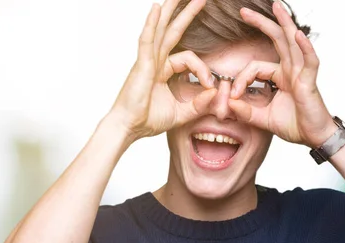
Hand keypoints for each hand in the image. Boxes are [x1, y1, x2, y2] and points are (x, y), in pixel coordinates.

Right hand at [107, 0, 216, 142]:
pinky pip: (147, 40)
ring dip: (170, 10)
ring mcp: (147, 60)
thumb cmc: (148, 120)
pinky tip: (156, 8)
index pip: (189, 59)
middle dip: (186, 13)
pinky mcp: (141, 64)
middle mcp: (155, 61)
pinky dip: (151, 24)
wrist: (129, 128)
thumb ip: (199, 104)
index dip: (203, 69)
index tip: (210, 86)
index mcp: (164, 70)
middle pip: (173, 31)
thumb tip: (214, 93)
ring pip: (161, 29)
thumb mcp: (182, 113)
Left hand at [227, 1, 336, 147]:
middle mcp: (291, 70)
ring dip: (285, 23)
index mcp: (280, 76)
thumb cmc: (295, 125)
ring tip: (277, 6)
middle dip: (261, 23)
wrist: (313, 138)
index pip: (255, 67)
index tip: (232, 95)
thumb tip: (228, 103)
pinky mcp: (309, 81)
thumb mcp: (263, 119)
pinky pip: (309, 61)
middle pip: (276, 40)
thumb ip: (246, 112)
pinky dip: (305, 47)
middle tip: (243, 11)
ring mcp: (301, 73)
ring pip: (292, 43)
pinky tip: (298, 35)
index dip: (240, 79)